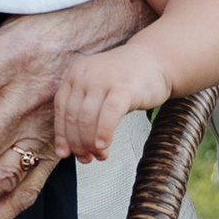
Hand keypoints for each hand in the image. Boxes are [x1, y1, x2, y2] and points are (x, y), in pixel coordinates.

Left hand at [54, 44, 174, 165]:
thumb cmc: (127, 79)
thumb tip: (75, 145)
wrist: (157, 60)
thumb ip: (86, 110)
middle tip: (86, 158)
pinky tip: (104, 145)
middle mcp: (86, 75)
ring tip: (99, 155)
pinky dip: (104, 133)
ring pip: (87, 119)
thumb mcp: (98, 88)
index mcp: (75, 74)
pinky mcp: (124, 87)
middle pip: (73, 117)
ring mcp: (104, 80)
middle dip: (78, 144)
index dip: (62, 135)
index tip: (64, 153)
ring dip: (90, 143)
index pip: (61, 109)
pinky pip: (109, 114)